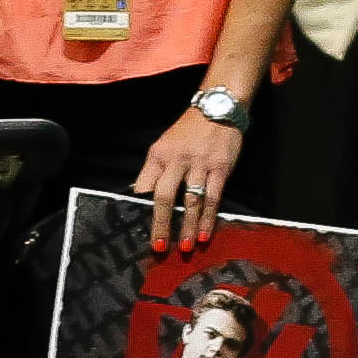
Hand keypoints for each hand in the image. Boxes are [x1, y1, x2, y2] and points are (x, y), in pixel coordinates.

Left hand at [135, 103, 242, 245]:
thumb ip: (154, 171)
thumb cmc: (187, 133)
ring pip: (191, 201)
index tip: (137, 230)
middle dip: (160, 224)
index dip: (139, 210)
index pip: (144, 186)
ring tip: (183, 247)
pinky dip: (207, 218)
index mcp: (158, 155)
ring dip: (186, 226)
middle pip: (164, 196)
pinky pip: (213, 197)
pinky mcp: (220, 168)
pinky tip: (203, 234)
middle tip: (159, 248)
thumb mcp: (164, 146)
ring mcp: (200, 164)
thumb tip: (142, 200)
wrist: (216, 109)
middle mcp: (177, 160)